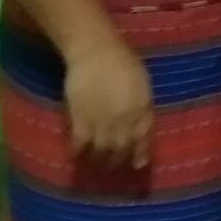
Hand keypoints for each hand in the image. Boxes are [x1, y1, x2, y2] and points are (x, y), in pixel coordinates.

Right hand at [62, 39, 153, 170]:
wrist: (96, 53)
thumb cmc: (124, 62)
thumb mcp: (144, 85)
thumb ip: (144, 106)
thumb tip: (143, 125)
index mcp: (142, 109)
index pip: (144, 138)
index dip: (141, 153)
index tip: (138, 164)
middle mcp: (124, 120)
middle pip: (122, 148)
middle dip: (120, 160)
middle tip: (115, 167)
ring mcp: (101, 121)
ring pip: (102, 150)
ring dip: (100, 160)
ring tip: (97, 165)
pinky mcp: (80, 119)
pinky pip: (80, 143)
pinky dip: (78, 153)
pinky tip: (77, 157)